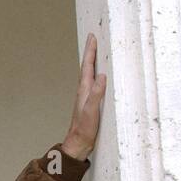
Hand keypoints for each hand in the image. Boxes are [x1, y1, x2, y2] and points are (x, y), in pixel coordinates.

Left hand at [61, 32, 106, 160]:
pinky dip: (95, 74)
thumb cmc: (84, 129)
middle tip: (93, 39)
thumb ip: (96, 94)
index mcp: (84, 90)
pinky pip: (92, 83)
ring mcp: (85, 97)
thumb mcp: (91, 111)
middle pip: (87, 67)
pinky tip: (97, 76)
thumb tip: (102, 76)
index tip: (92, 37)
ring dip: (92, 62)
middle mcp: (83, 91)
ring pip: (89, 74)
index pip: (88, 66)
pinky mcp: (89, 103)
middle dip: (90, 52)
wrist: (78, 144)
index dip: (90, 51)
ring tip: (95, 52)